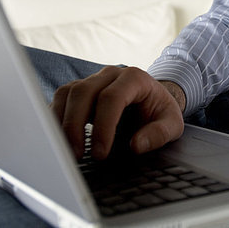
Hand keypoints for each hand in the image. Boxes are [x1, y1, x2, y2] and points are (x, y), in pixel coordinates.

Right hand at [51, 66, 184, 159]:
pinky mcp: (80, 90)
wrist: (153, 101)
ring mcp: (93, 80)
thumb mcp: (172, 124)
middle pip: (83, 92)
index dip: (103, 126)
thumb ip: (159, 134)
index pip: (112, 97)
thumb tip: (137, 145)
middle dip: (76, 125)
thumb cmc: (160, 112)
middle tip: (77, 155)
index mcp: (135, 78)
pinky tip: (59, 139)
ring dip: (62, 123)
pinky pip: (61, 99)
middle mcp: (111, 75)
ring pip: (68, 93)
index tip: (100, 153)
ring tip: (66, 151)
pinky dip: (56, 118)